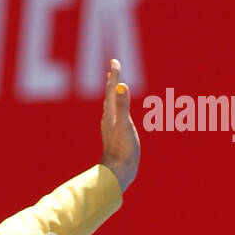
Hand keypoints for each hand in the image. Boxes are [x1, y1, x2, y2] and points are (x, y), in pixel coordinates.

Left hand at [100, 58, 139, 193]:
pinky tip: (116, 112)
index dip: (115, 75)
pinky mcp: (115, 136)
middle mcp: (109, 119)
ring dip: (113, 93)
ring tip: (113, 86)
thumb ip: (123, 106)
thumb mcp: (125, 126)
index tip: (114, 61)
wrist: (118, 172)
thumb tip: (121, 87)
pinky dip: (116, 107)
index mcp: (111, 114)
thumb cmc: (123, 150)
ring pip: (111, 105)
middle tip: (113, 67)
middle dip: (112, 81)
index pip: (113, 90)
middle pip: (110, 95)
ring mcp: (111, 128)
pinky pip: (115, 116)